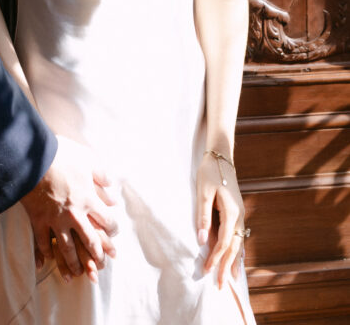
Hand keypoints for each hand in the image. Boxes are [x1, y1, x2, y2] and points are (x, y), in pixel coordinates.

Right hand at [20, 136, 117, 283]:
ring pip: (67, 248)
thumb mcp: (86, 159)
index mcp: (88, 199)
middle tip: (101, 263)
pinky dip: (45, 254)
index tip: (114, 233)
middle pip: (90, 241)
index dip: (113, 229)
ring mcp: (55, 220)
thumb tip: (111, 189)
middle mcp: (74, 214)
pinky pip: (42, 242)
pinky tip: (48, 262)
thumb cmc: (61, 155)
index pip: (107, 221)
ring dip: (74, 262)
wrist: (32, 159)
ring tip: (78, 273)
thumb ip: (101, 175)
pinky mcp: (38, 220)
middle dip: (97, 254)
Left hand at [197, 151, 246, 287]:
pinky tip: (235, 259)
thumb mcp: (202, 192)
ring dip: (233, 261)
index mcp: (231, 212)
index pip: (223, 242)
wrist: (221, 157)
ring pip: (238, 243)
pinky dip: (236, 250)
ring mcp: (240, 215)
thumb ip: (203, 217)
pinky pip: (238, 236)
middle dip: (227, 267)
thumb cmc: (210, 172)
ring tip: (231, 279)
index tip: (208, 272)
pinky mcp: (237, 213)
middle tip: (222, 286)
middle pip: (234, 247)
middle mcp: (239, 216)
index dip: (216, 258)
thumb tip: (202, 241)